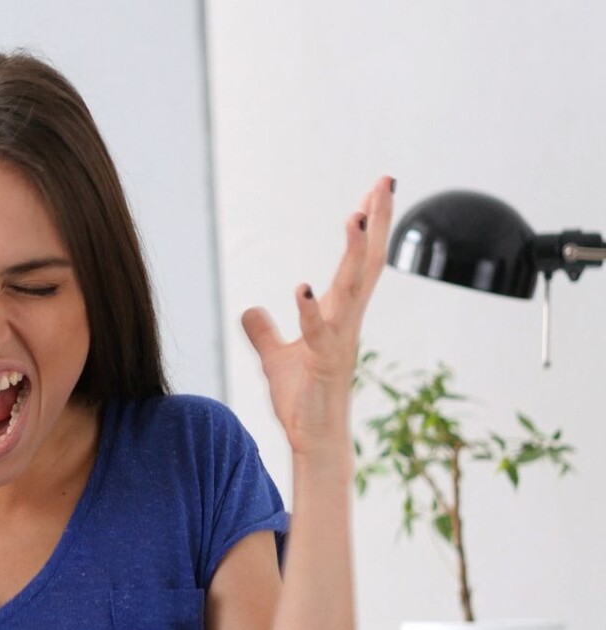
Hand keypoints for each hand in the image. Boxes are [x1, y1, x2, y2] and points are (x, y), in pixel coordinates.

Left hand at [241, 176, 393, 472]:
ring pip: (352, 289)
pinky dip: (310, 310)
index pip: (358, 262)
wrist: (312, 439)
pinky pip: (319, 332)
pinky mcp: (326, 364)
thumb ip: (264, 332)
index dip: (368, 227)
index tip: (375, 190)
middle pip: (367, 262)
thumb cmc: (302, 399)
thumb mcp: (275, 357)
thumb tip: (249, 309)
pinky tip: (301, 287)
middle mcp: (347, 321)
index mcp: (338, 314)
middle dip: (377, 222)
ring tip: (355, 216)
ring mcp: (340, 340)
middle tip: (386, 182)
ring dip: (353, 253)